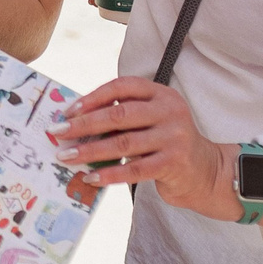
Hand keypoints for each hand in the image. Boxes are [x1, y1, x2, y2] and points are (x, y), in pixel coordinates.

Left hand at [56, 77, 228, 214]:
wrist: (204, 171)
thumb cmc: (165, 141)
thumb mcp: (150, 119)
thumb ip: (123, 114)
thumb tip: (74, 120)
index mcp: (161, 94)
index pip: (122, 86)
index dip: (93, 97)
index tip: (69, 110)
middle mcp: (170, 111)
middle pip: (119, 114)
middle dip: (84, 124)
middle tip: (58, 132)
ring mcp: (174, 137)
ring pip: (123, 143)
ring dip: (90, 151)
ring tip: (66, 156)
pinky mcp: (173, 163)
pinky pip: (134, 170)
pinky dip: (109, 174)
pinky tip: (90, 177)